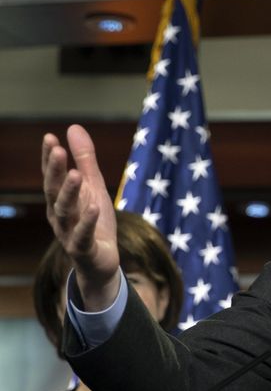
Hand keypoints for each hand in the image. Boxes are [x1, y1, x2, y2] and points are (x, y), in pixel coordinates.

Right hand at [42, 124, 119, 309]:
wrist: (101, 262)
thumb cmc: (94, 222)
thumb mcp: (94, 187)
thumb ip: (85, 160)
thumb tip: (73, 127)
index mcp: (60, 200)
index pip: (51, 176)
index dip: (48, 159)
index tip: (49, 137)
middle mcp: (59, 215)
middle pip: (53, 191)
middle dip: (54, 171)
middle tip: (57, 150)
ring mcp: (68, 233)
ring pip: (65, 212)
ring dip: (69, 193)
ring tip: (76, 174)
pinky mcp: (83, 249)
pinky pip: (83, 235)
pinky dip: (87, 221)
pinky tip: (93, 206)